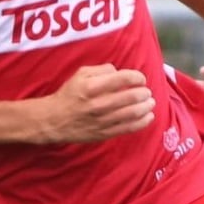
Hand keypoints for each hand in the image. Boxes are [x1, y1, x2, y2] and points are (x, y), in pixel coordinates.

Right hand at [41, 64, 156, 142]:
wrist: (54, 120)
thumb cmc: (69, 95)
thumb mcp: (80, 74)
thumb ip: (102, 70)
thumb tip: (120, 72)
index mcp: (92, 86)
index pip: (123, 78)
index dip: (137, 77)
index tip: (140, 79)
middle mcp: (98, 103)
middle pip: (131, 96)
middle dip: (144, 93)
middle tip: (146, 92)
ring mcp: (102, 120)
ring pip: (133, 113)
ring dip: (146, 106)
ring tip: (150, 102)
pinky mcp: (104, 133)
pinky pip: (128, 128)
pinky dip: (142, 122)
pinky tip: (148, 116)